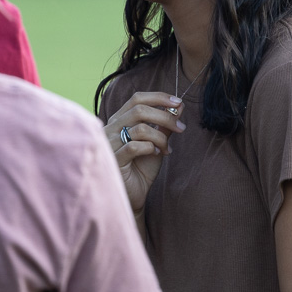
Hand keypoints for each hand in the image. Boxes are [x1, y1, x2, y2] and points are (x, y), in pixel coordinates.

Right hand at [104, 92, 184, 213]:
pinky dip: (151, 148)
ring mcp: (110, 143)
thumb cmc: (142, 168)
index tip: (178, 103)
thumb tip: (179, 106)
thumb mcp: (157, 142)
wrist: (134, 194)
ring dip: (160, 137)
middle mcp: (111, 128)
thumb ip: (164, 125)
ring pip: (140, 128)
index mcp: (120, 120)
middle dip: (165, 116)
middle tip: (181, 128)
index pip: (137, 99)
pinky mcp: (114, 159)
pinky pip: (134, 147)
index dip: (158, 97)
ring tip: (167, 148)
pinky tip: (157, 154)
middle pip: (139, 109)